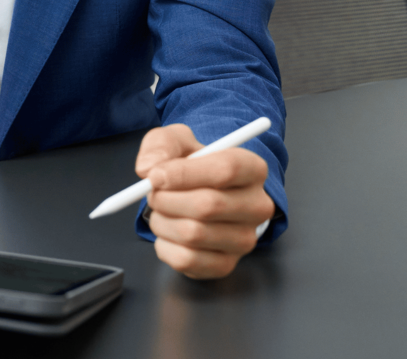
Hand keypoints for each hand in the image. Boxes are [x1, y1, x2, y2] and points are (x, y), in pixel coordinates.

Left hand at [135, 124, 274, 279]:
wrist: (198, 195)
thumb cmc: (190, 166)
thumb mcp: (176, 141)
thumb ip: (160, 145)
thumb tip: (149, 169)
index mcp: (252, 169)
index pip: (226, 169)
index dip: (184, 173)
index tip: (155, 176)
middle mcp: (257, 206)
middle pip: (208, 205)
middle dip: (167, 199)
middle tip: (153, 194)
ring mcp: (244, 240)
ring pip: (193, 234)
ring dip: (162, 221)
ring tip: (160, 211)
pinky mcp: (226, 264)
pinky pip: (186, 260)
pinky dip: (164, 245)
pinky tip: (167, 231)